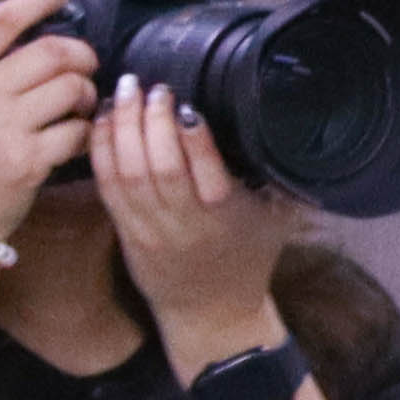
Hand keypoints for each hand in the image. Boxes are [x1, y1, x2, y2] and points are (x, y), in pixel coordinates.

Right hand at [0, 0, 97, 242]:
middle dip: (80, 55)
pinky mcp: (28, 161)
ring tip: (79, 105)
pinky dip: (85, 132)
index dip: (38, 1)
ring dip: (86, 93)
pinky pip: (78, 131)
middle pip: (52, 51)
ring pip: (72, 87)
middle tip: (83, 65)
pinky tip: (74, 136)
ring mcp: (2, 128)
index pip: (2, 20)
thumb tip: (33, 30)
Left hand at [89, 76, 304, 361]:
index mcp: (225, 217)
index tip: (190, 104)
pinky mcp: (125, 232)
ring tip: (124, 91)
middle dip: (150, 121)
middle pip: (159, 168)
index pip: (208, 175)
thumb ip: (282, 179)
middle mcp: (184, 223)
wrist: (210, 314)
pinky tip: (102, 120)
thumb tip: (298, 127)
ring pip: (127, 174)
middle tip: (150, 85)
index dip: (195, 140)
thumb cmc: (247, 259)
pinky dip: (101, 151)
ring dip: (121, 128)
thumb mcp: (276, 220)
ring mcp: (150, 229)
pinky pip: (107, 188)